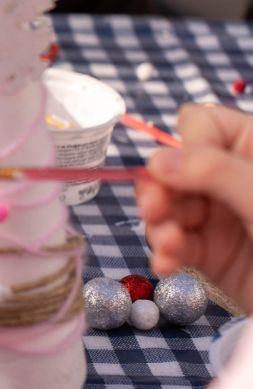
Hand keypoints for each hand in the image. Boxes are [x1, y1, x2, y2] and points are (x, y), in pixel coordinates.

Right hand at [138, 104, 252, 312]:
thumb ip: (215, 173)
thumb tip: (158, 160)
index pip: (203, 124)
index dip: (186, 144)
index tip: (181, 171)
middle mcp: (234, 179)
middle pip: (174, 167)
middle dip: (159, 189)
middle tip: (154, 210)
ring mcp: (221, 217)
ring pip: (167, 206)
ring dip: (158, 225)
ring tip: (167, 246)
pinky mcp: (212, 253)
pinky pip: (173, 243)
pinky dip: (164, 252)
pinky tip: (168, 264)